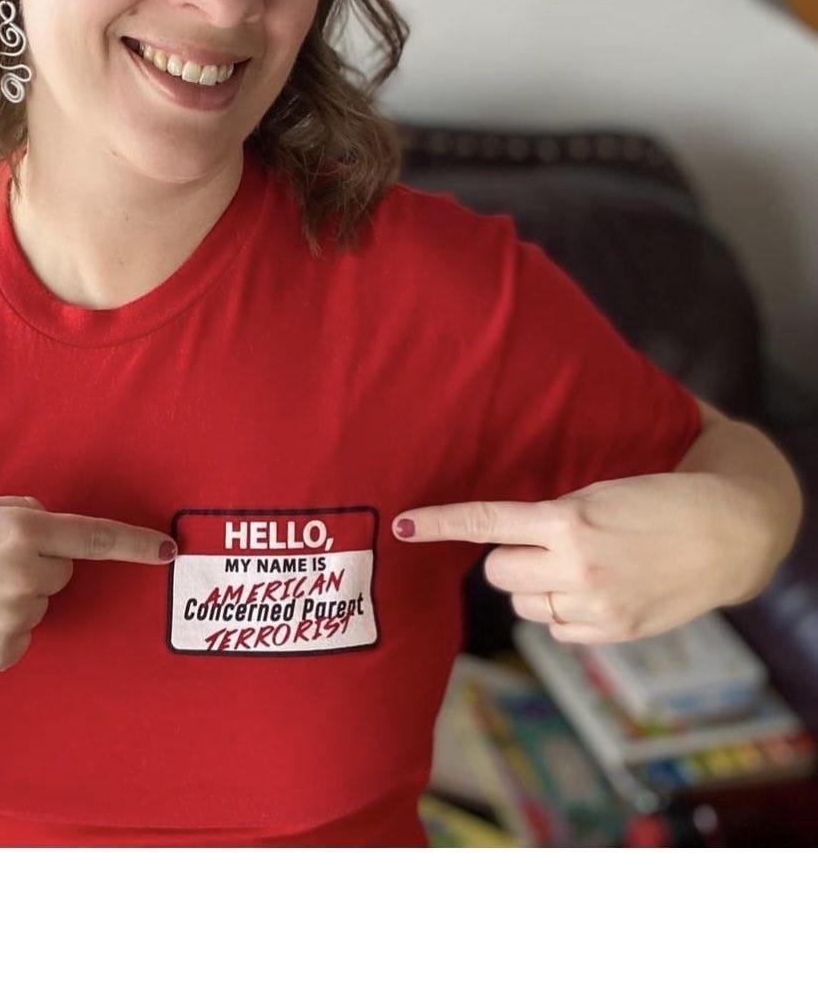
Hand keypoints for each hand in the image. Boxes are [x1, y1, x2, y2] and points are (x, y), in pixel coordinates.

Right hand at [0, 496, 175, 676]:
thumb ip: (20, 513)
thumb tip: (55, 530)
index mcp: (19, 531)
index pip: (92, 538)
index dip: (135, 544)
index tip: (168, 551)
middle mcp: (24, 576)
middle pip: (61, 572)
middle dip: (35, 567)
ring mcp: (14, 621)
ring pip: (39, 606)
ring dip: (14, 599)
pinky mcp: (0, 656)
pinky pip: (21, 637)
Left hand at [393, 471, 769, 643]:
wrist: (726, 534)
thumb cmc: (658, 502)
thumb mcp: (598, 495)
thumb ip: (550, 520)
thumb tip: (502, 541)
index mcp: (568, 521)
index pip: (486, 522)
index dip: (439, 523)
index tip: (401, 526)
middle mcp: (575, 567)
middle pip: (497, 571)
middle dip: (510, 558)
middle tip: (544, 543)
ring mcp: (594, 606)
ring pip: (524, 602)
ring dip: (536, 585)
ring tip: (578, 566)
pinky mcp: (611, 633)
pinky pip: (555, 628)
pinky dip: (563, 612)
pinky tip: (595, 591)